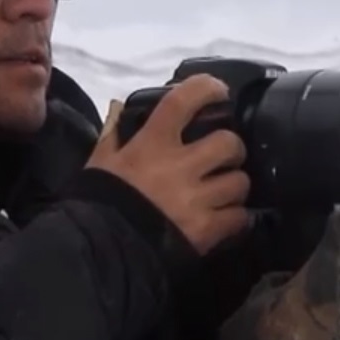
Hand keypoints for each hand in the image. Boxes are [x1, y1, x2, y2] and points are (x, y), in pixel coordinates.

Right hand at [88, 74, 250, 253]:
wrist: (103, 251)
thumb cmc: (100, 200)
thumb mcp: (100, 161)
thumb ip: (114, 134)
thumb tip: (119, 110)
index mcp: (152, 143)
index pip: (184, 100)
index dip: (208, 88)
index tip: (219, 92)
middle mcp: (180, 165)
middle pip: (229, 142)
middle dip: (231, 147)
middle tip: (223, 156)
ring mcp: (197, 199)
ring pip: (239, 181)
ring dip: (234, 184)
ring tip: (224, 190)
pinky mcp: (207, 229)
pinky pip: (239, 217)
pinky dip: (235, 217)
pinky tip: (225, 218)